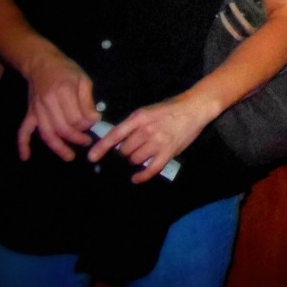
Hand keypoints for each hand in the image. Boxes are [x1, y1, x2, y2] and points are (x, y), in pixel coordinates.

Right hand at [19, 53, 98, 162]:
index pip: (76, 118)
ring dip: (58, 147)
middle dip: (76, 138)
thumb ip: (88, 100)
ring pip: (46, 134)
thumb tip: (94, 119)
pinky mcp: (29, 113)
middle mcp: (48, 103)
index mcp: (63, 92)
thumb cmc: (66, 70)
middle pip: (62, 128)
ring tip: (69, 156)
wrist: (42, 63)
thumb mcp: (83, 80)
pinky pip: (23, 130)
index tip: (95, 123)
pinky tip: (25, 157)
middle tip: (87, 141)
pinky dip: (23, 145)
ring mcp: (37, 110)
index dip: (87, 124)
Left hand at [87, 97, 206, 183]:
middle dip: (125, 153)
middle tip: (131, 150)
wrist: (194, 108)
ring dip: (134, 160)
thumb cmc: (169, 109)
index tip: (91, 158)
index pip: (115, 135)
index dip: (101, 147)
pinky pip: (151, 169)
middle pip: (125, 151)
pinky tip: (136, 178)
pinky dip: (142, 176)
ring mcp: (157, 142)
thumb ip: (133, 125)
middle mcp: (146, 131)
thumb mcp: (148, 111)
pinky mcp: (168, 152)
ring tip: (141, 155)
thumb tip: (118, 141)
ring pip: (135, 160)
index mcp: (139, 118)